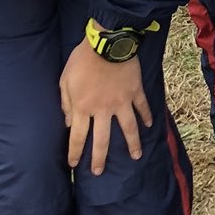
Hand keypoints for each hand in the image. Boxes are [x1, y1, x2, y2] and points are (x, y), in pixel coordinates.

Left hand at [60, 40, 151, 175]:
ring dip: (132, 144)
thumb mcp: (65, 81)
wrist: (108, 42)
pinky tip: (150, 126)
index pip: (77, 136)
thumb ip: (65, 103)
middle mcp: (103, 109)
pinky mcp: (135, 91)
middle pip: (102, 140)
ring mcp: (122, 102)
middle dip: (99, 158)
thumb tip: (67, 122)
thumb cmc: (82, 60)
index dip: (75, 152)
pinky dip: (147, 116)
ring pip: (128, 128)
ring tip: (136, 156)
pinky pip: (142, 107)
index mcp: (82, 108)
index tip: (73, 165)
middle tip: (99, 172)